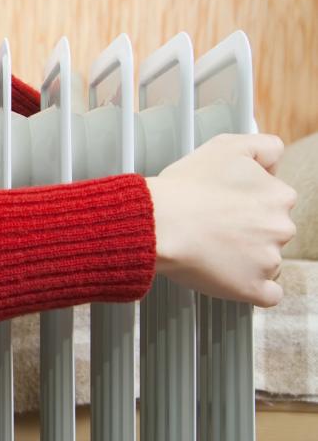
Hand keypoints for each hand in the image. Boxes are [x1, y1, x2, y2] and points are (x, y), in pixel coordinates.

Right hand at [147, 133, 296, 306]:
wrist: (158, 224)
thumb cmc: (184, 188)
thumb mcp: (226, 146)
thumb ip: (264, 146)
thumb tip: (275, 160)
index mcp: (278, 195)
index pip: (276, 198)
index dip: (248, 198)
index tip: (226, 201)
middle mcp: (281, 227)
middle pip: (273, 229)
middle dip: (248, 227)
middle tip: (214, 223)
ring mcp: (269, 260)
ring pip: (267, 258)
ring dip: (246, 255)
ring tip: (211, 246)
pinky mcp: (253, 288)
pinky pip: (268, 294)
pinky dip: (252, 287)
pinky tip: (232, 275)